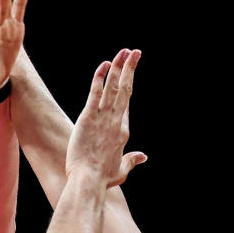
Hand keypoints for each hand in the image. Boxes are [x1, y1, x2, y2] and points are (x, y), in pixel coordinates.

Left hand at [66, 49, 146, 186]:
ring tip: (124, 51)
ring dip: (119, 67)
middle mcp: (116, 122)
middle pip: (125, 90)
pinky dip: (100, 78)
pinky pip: (95, 93)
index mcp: (123, 132)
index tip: (130, 71)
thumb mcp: (122, 170)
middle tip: (135, 52)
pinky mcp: (88, 118)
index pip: (126, 103)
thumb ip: (133, 160)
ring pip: (113, 87)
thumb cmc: (102, 179)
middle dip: (130, 69)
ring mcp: (104, 119)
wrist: (88, 181)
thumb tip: (144, 156)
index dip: (128, 85)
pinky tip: (105, 64)